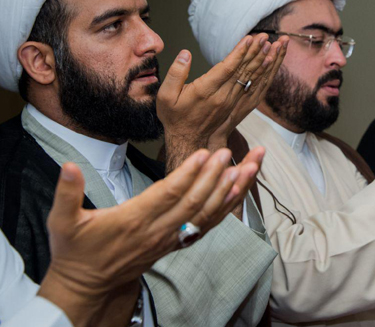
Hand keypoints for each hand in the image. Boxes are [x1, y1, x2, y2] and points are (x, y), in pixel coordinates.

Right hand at [38, 147, 263, 326]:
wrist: (88, 283)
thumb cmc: (77, 250)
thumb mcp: (62, 222)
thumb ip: (67, 193)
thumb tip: (68, 167)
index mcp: (133, 220)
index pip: (166, 195)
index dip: (187, 175)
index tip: (203, 154)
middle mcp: (158, 230)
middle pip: (194, 201)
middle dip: (215, 176)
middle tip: (230, 152)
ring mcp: (170, 238)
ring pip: (207, 212)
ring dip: (231, 190)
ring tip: (249, 167)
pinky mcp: (176, 242)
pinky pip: (207, 223)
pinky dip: (227, 206)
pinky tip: (240, 189)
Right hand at [157, 34, 287, 171]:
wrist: (187, 140)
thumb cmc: (174, 117)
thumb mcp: (166, 95)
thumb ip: (175, 73)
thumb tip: (185, 54)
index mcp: (206, 91)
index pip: (227, 68)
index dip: (239, 52)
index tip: (249, 38)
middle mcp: (222, 96)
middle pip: (242, 71)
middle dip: (254, 52)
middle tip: (264, 37)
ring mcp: (230, 101)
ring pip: (248, 78)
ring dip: (260, 61)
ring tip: (270, 46)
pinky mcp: (233, 104)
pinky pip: (249, 85)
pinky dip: (258, 73)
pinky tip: (266, 63)